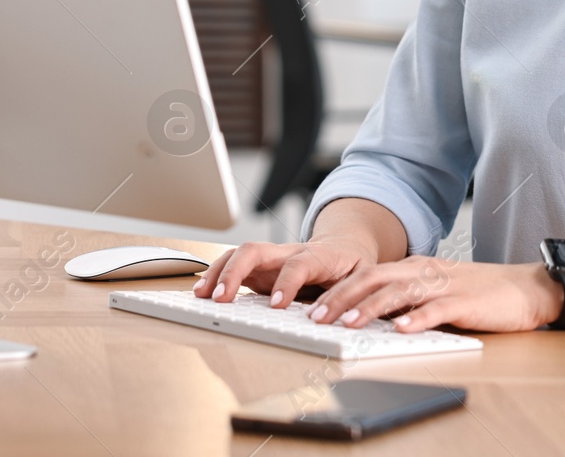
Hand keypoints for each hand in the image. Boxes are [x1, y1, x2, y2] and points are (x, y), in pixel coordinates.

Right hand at [194, 236, 375, 308]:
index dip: (286, 282)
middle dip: (234, 272)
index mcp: (317, 256)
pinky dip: (216, 276)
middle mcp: (288, 253)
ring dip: (219, 273)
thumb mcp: (362, 279)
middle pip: (256, 251)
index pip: (298, 264)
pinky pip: (233, 265)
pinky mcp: (260, 268)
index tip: (276, 304)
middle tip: (221, 298)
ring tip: (202, 296)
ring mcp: (271, 259)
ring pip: (240, 254)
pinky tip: (203, 292)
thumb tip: (330, 317)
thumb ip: (348, 296)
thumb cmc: (352, 266)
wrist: (345, 247)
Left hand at [307, 257, 563, 333]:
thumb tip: (371, 314)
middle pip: (375, 279)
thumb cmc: (480, 294)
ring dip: (371, 307)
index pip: (368, 274)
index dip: (338, 289)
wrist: (526, 288)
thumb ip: (407, 298)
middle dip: (342, 296)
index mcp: (416, 268)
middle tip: (317, 316)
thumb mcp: (437, 290)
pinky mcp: (465, 303)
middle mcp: (425, 272)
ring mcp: (445, 286)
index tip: (313, 306)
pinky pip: (437, 310)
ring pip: (400, 293)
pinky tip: (401, 329)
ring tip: (348, 322)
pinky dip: (417, 319)